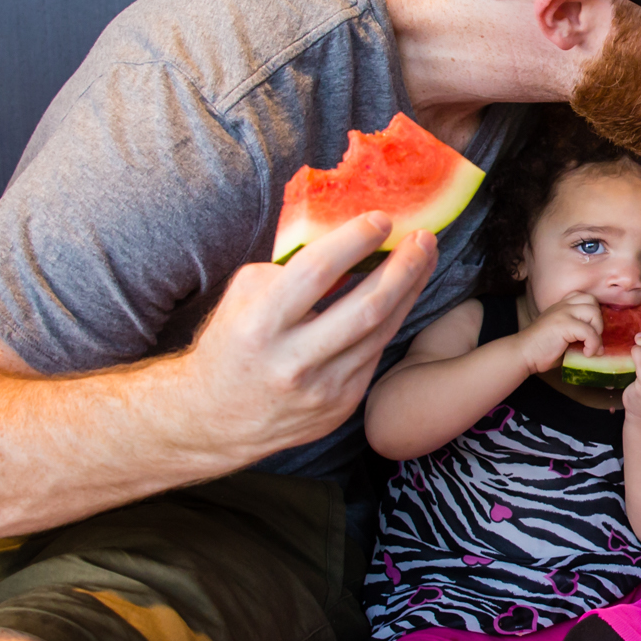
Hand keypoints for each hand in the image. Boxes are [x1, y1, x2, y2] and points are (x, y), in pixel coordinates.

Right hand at [180, 213, 435, 458]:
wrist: (216, 421)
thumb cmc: (231, 346)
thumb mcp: (243, 299)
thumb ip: (289, 270)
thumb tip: (342, 240)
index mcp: (260, 326)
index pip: (316, 272)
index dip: (354, 241)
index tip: (382, 219)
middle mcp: (293, 362)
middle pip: (365, 307)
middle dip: (403, 268)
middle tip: (424, 238)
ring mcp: (321, 390)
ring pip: (380, 331)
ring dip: (410, 291)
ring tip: (424, 259)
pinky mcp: (341, 406)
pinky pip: (375, 353)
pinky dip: (391, 320)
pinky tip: (404, 295)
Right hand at [512, 292, 605, 373]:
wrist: (523, 354)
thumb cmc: (542, 350)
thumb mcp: (562, 336)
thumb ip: (578, 334)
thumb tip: (601, 346)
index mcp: (561, 306)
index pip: (585, 297)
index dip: (593, 313)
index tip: (592, 331)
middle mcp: (562, 305)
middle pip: (592, 301)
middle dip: (598, 321)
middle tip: (592, 339)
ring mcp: (562, 312)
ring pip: (594, 312)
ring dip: (597, 332)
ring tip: (589, 346)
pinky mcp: (564, 324)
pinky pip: (589, 331)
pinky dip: (593, 345)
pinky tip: (586, 354)